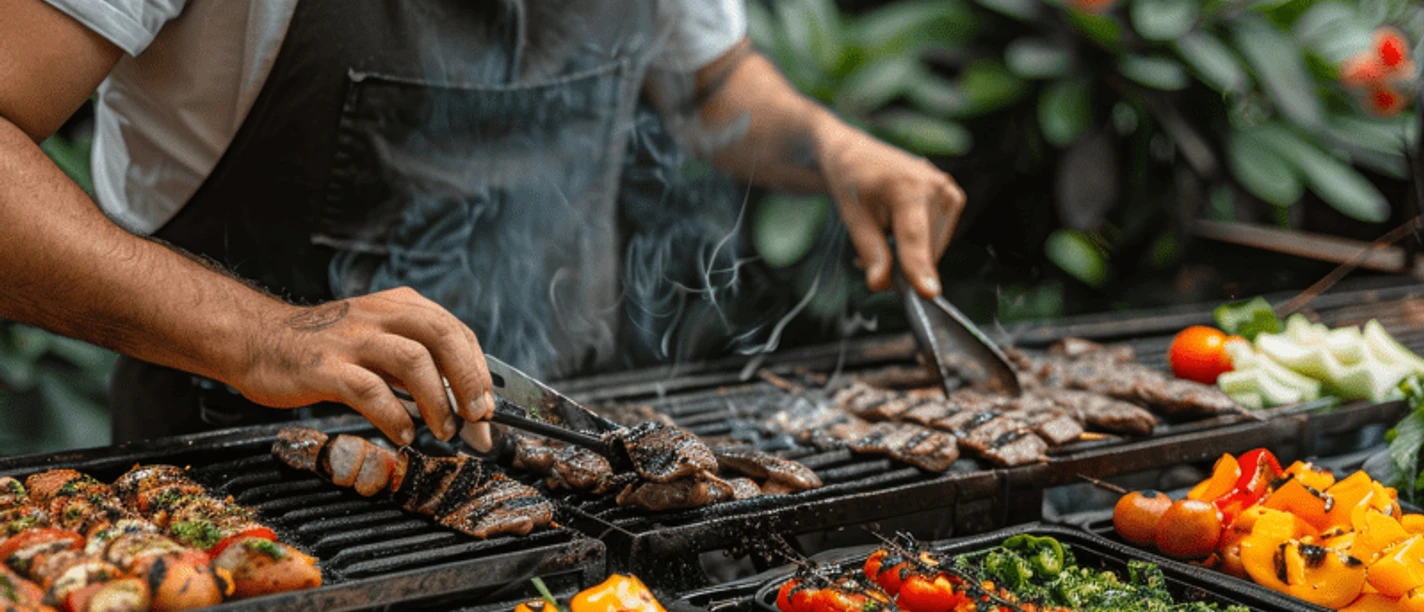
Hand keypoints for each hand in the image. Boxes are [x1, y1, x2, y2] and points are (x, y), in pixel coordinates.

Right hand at [234, 287, 495, 446]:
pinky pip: (369, 390)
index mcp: (399, 306)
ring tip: (442, 430)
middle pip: (441, 336)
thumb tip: (465, 409)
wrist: (257, 339)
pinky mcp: (324, 367)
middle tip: (476, 418)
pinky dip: (394, 415)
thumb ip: (418, 369)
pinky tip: (403, 434)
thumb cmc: (326, 349)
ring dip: (436, 399)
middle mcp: (380, 315)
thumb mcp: (378, 344)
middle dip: (468, 379)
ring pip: (412, 360)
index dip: (478, 371)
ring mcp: (351, 339)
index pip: (455, 331)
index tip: (487, 409)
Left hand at [814, 121, 965, 297]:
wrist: (857, 156)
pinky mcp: (954, 198)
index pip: (914, 238)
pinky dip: (920, 244)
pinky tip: (900, 229)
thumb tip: (881, 285)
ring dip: (910, 255)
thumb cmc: (853, 185)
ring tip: (885, 233)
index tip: (929, 294)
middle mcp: (936, 186)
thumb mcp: (853, 220)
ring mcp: (949, 191)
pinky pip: (939, 238)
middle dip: (901, 262)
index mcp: (908, 188)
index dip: (919, 268)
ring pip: (934, 248)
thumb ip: (871, 254)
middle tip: (871, 252)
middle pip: (925, 250)